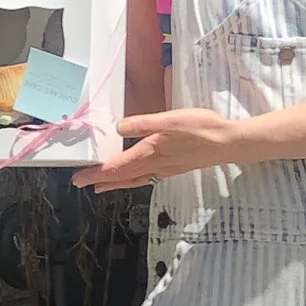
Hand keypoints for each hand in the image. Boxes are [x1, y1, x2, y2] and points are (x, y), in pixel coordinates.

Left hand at [75, 109, 237, 192]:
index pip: (116, 167)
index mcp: (150, 152)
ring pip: (133, 180)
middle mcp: (155, 165)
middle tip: (81, 183)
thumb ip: (143, 124)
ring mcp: (165, 169)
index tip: (78, 178)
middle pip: (122, 177)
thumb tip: (118, 127)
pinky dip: (131, 180)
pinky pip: (145, 178)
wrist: (228, 143)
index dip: (96, 173)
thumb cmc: (202, 128)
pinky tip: (133, 177)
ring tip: (100, 186)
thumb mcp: (171, 120)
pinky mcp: (173, 168)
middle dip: (100, 180)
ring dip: (115, 183)